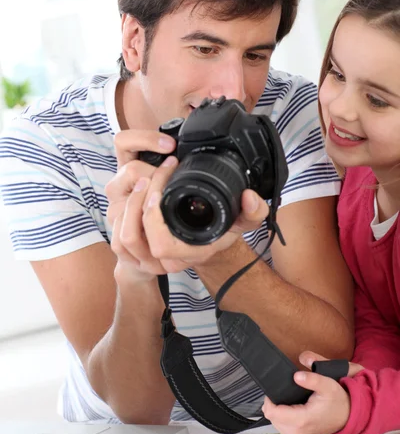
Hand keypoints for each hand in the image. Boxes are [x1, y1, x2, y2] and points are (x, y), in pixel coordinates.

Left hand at [106, 129, 269, 277]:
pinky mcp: (135, 245)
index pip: (160, 246)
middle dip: (137, 201)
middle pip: (132, 238)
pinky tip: (137, 189)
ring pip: (120, 237)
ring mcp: (147, 255)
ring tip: (143, 179)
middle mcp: (163, 260)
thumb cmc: (219, 231)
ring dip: (127, 204)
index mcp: (186, 254)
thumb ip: (253, 212)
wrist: (204, 241)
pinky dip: (123, 209)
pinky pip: (117, 232)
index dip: (153, 219)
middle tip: (152, 174)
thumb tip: (249, 197)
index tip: (159, 190)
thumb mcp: (241, 223)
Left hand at [262, 351, 363, 433]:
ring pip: (274, 422)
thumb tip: (296, 376)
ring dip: (278, 411)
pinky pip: (280, 427)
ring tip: (288, 401)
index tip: (277, 389)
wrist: (347, 416)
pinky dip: (282, 417)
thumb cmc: (337, 400)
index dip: (270, 399)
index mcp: (301, 420)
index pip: (271, 412)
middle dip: (274, 404)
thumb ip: (312, 379)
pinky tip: (290, 409)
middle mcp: (296, 433)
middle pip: (271, 417)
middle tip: (285, 393)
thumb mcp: (328, 384)